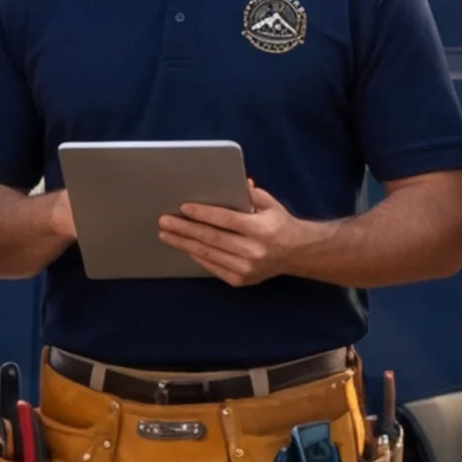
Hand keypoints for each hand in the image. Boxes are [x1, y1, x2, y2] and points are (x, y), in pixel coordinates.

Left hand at [153, 191, 309, 289]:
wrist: (297, 253)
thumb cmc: (279, 223)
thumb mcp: (269, 203)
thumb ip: (249, 194)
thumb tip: (230, 182)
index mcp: (261, 229)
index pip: (226, 219)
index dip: (203, 213)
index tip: (183, 208)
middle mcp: (254, 251)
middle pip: (212, 238)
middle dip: (185, 229)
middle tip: (164, 221)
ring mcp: (247, 268)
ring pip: (209, 254)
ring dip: (184, 244)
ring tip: (166, 235)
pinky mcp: (241, 280)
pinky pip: (213, 267)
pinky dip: (197, 257)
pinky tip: (184, 247)